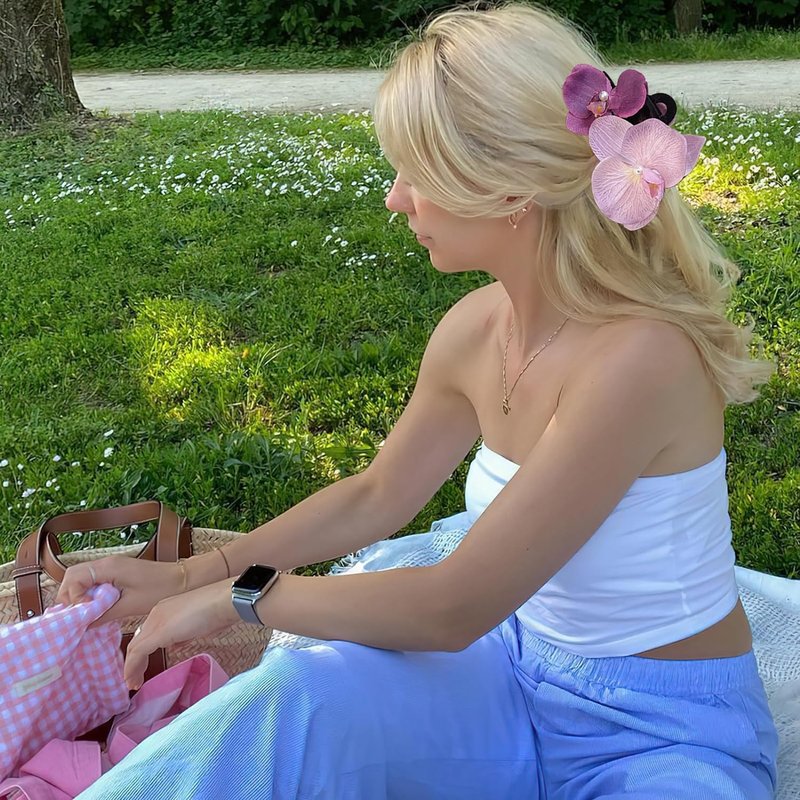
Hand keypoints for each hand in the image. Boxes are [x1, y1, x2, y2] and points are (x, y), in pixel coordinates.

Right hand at [55, 556, 184, 625]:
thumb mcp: (129, 606)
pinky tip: (97, 608)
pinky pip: (94, 580)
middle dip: (71, 597)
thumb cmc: (160, 590)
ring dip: (79, 596)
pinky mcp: (118, 571)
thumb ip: (102, 614)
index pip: (73, 578)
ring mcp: (112, 565)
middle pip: (73, 576)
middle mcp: (107, 562)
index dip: (72, 598)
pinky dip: (90, 593)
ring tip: (86, 614)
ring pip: (82, 578)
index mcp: (108, 567)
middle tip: (78, 616)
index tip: (83, 614)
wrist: (183, 580)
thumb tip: (82, 625)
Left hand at [124, 578, 238, 690]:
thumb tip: (176, 644)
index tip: (143, 666)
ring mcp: (156, 622)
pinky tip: (134, 679)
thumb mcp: (197, 625)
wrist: (224, 600)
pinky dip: (132, 668)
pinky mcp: (158, 632)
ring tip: (133, 683)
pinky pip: (138, 652)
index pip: (148, 632)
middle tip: (135, 678)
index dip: (143, 651)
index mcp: (166, 609)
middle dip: (135, 661)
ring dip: (132, 667)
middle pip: (139, 640)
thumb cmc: (218, 610)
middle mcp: (157, 613)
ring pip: (135, 647)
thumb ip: (183, 634)